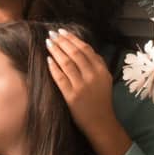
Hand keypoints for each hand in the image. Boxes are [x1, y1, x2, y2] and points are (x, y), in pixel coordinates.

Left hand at [46, 28, 124, 154]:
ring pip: (67, 63)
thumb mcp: (105, 79)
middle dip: (62, 41)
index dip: (73, 39)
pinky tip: (48, 60)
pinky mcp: (71, 97)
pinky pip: (60, 78)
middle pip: (75, 54)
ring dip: (56, 51)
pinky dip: (54, 67)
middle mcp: (93, 76)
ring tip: (48, 43)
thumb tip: (83, 48)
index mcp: (101, 70)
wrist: (101, 122)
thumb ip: (97, 64)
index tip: (63, 32)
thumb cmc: (101, 100)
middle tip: (52, 34)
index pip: (86, 49)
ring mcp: (82, 86)